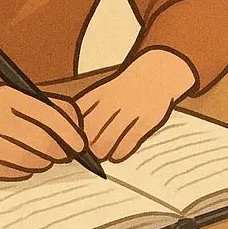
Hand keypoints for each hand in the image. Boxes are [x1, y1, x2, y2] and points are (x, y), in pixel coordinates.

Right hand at [0, 86, 87, 180]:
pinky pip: (21, 173)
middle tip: (68, 154)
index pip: (52, 117)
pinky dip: (26, 169)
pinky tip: (15, 158)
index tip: (80, 143)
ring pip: (36, 161)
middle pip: (47, 144)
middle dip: (63, 152)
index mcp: (6, 97)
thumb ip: (43, 108)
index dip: (72, 133)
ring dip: (45, 161)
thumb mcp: (8, 96)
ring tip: (36, 153)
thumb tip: (78, 129)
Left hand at [75, 49, 197, 161]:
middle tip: (86, 152)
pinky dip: (118, 154)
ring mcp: (130, 112)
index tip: (72, 139)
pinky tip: (116, 154)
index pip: (77, 117)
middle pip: (89, 133)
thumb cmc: (125, 88)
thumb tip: (70, 130)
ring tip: (101, 154)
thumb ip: (86, 107)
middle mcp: (113, 102)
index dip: (72, 132)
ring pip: (106, 142)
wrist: (157, 74)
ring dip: (101, 153)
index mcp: (99, 94)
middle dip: (85, 147)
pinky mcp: (146, 123)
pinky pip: (127, 146)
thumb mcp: (103, 90)